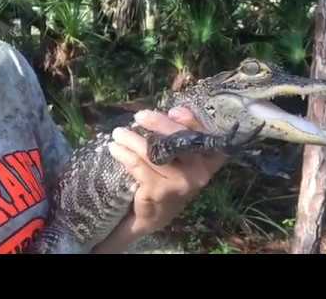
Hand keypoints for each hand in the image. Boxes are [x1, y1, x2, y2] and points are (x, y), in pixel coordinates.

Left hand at [91, 107, 225, 252]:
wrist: (155, 215)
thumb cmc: (169, 179)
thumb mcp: (181, 159)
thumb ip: (180, 137)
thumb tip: (173, 112)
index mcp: (210, 161)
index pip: (204, 135)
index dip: (191, 121)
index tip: (173, 111)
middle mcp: (200, 173)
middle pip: (180, 141)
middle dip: (158, 123)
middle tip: (139, 116)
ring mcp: (181, 184)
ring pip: (154, 153)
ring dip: (132, 140)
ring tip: (118, 133)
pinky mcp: (160, 192)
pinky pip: (139, 166)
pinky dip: (124, 154)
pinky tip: (115, 149)